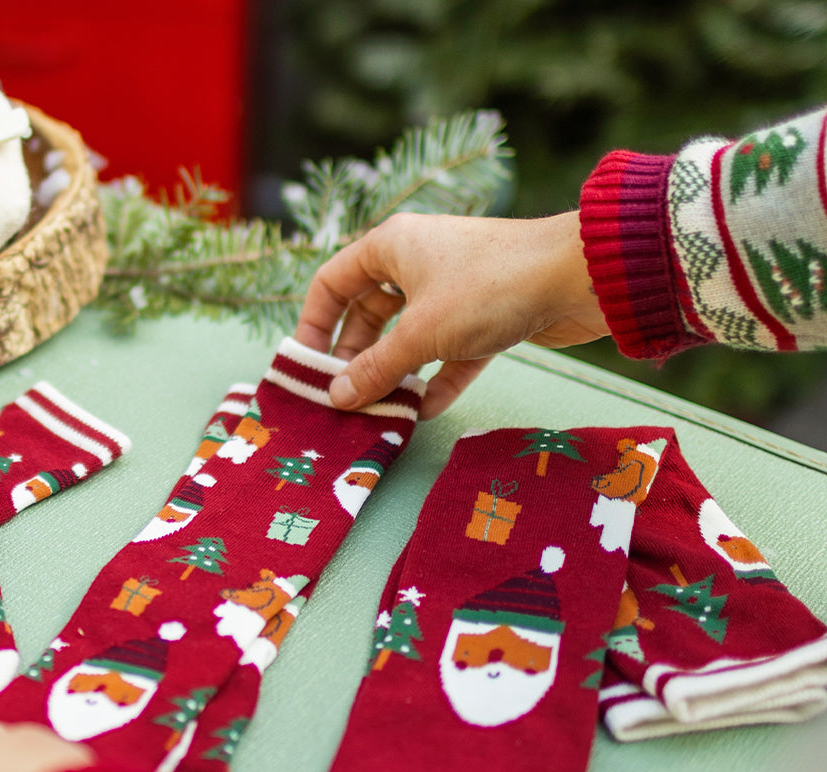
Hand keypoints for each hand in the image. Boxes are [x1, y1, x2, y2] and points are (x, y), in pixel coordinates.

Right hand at [295, 211, 609, 415]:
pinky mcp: (486, 316)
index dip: (313, 325)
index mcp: (391, 247)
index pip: (331, 283)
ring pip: (408, 336)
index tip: (306, 367)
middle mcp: (417, 262)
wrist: (579, 277)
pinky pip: (448, 352)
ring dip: (394, 374)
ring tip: (379, 410)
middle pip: (367, 314)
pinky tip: (424, 411)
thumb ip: (375, 369)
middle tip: (344, 399)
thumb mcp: (420, 334)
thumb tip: (337, 397)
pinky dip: (436, 379)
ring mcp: (453, 290)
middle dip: (355, 359)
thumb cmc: (489, 289)